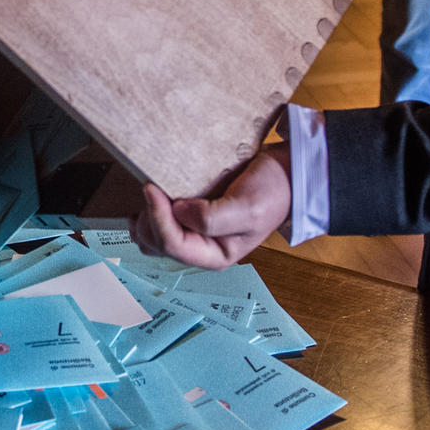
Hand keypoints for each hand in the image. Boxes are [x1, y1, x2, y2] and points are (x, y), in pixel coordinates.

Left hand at [134, 145, 290, 267]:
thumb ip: (213, 218)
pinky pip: (157, 222)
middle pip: (156, 244)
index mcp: (215, 255)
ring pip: (151, 237)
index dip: (157, 217)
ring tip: (152, 193)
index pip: (173, 245)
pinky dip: (150, 210)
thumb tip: (177, 212)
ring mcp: (193, 234)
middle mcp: (201, 248)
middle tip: (153, 188)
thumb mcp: (248, 208)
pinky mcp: (188, 218)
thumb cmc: (272, 193)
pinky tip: (153, 196)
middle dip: (149, 218)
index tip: (151, 188)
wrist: (283, 175)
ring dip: (145, 217)